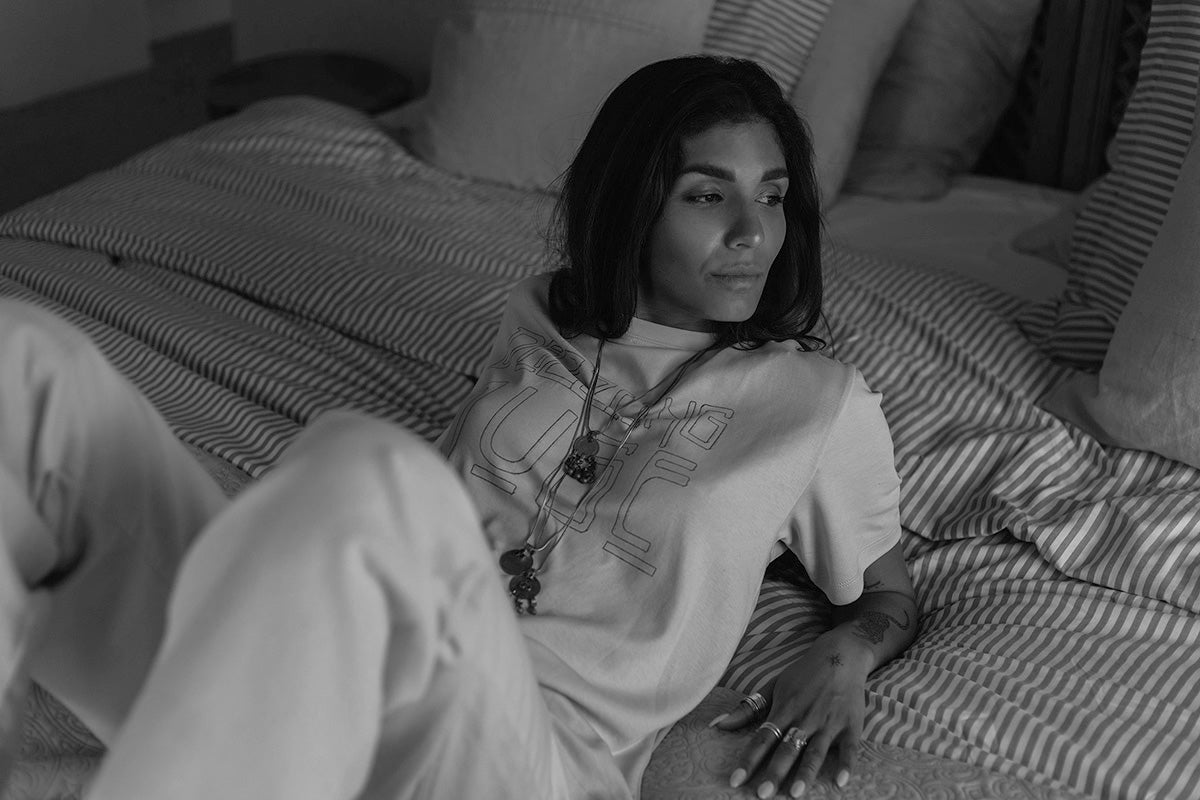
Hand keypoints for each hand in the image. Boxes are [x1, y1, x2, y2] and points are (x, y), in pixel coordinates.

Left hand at [710, 632, 870, 796]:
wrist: (840, 654)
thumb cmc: (803, 673)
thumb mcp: (773, 685)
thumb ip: (748, 708)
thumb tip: (718, 724)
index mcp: (784, 708)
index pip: (762, 738)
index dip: (748, 760)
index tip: (736, 780)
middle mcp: (805, 718)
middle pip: (787, 748)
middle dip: (774, 772)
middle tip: (762, 794)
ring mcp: (829, 722)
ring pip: (815, 751)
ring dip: (805, 773)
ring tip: (796, 793)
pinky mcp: (851, 724)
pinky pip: (849, 748)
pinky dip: (846, 765)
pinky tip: (840, 782)